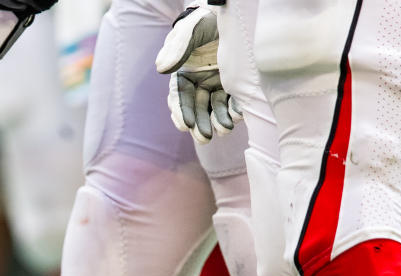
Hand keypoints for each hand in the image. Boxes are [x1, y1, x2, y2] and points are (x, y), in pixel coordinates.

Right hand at [154, 5, 240, 143]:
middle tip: (204, 138)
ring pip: (214, 108)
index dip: (181, 112)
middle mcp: (198, 82)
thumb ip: (178, 47)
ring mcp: (216, 84)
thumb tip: (161, 69)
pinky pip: (233, 101)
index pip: (179, 98)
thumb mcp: (191, 29)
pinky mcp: (234, 83)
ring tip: (225, 129)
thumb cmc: (206, 18)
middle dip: (199, 124)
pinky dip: (235, 110)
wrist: (232, 10)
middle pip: (196, 108)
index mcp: (182, 73)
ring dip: (218, 121)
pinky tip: (239, 116)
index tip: (185, 125)